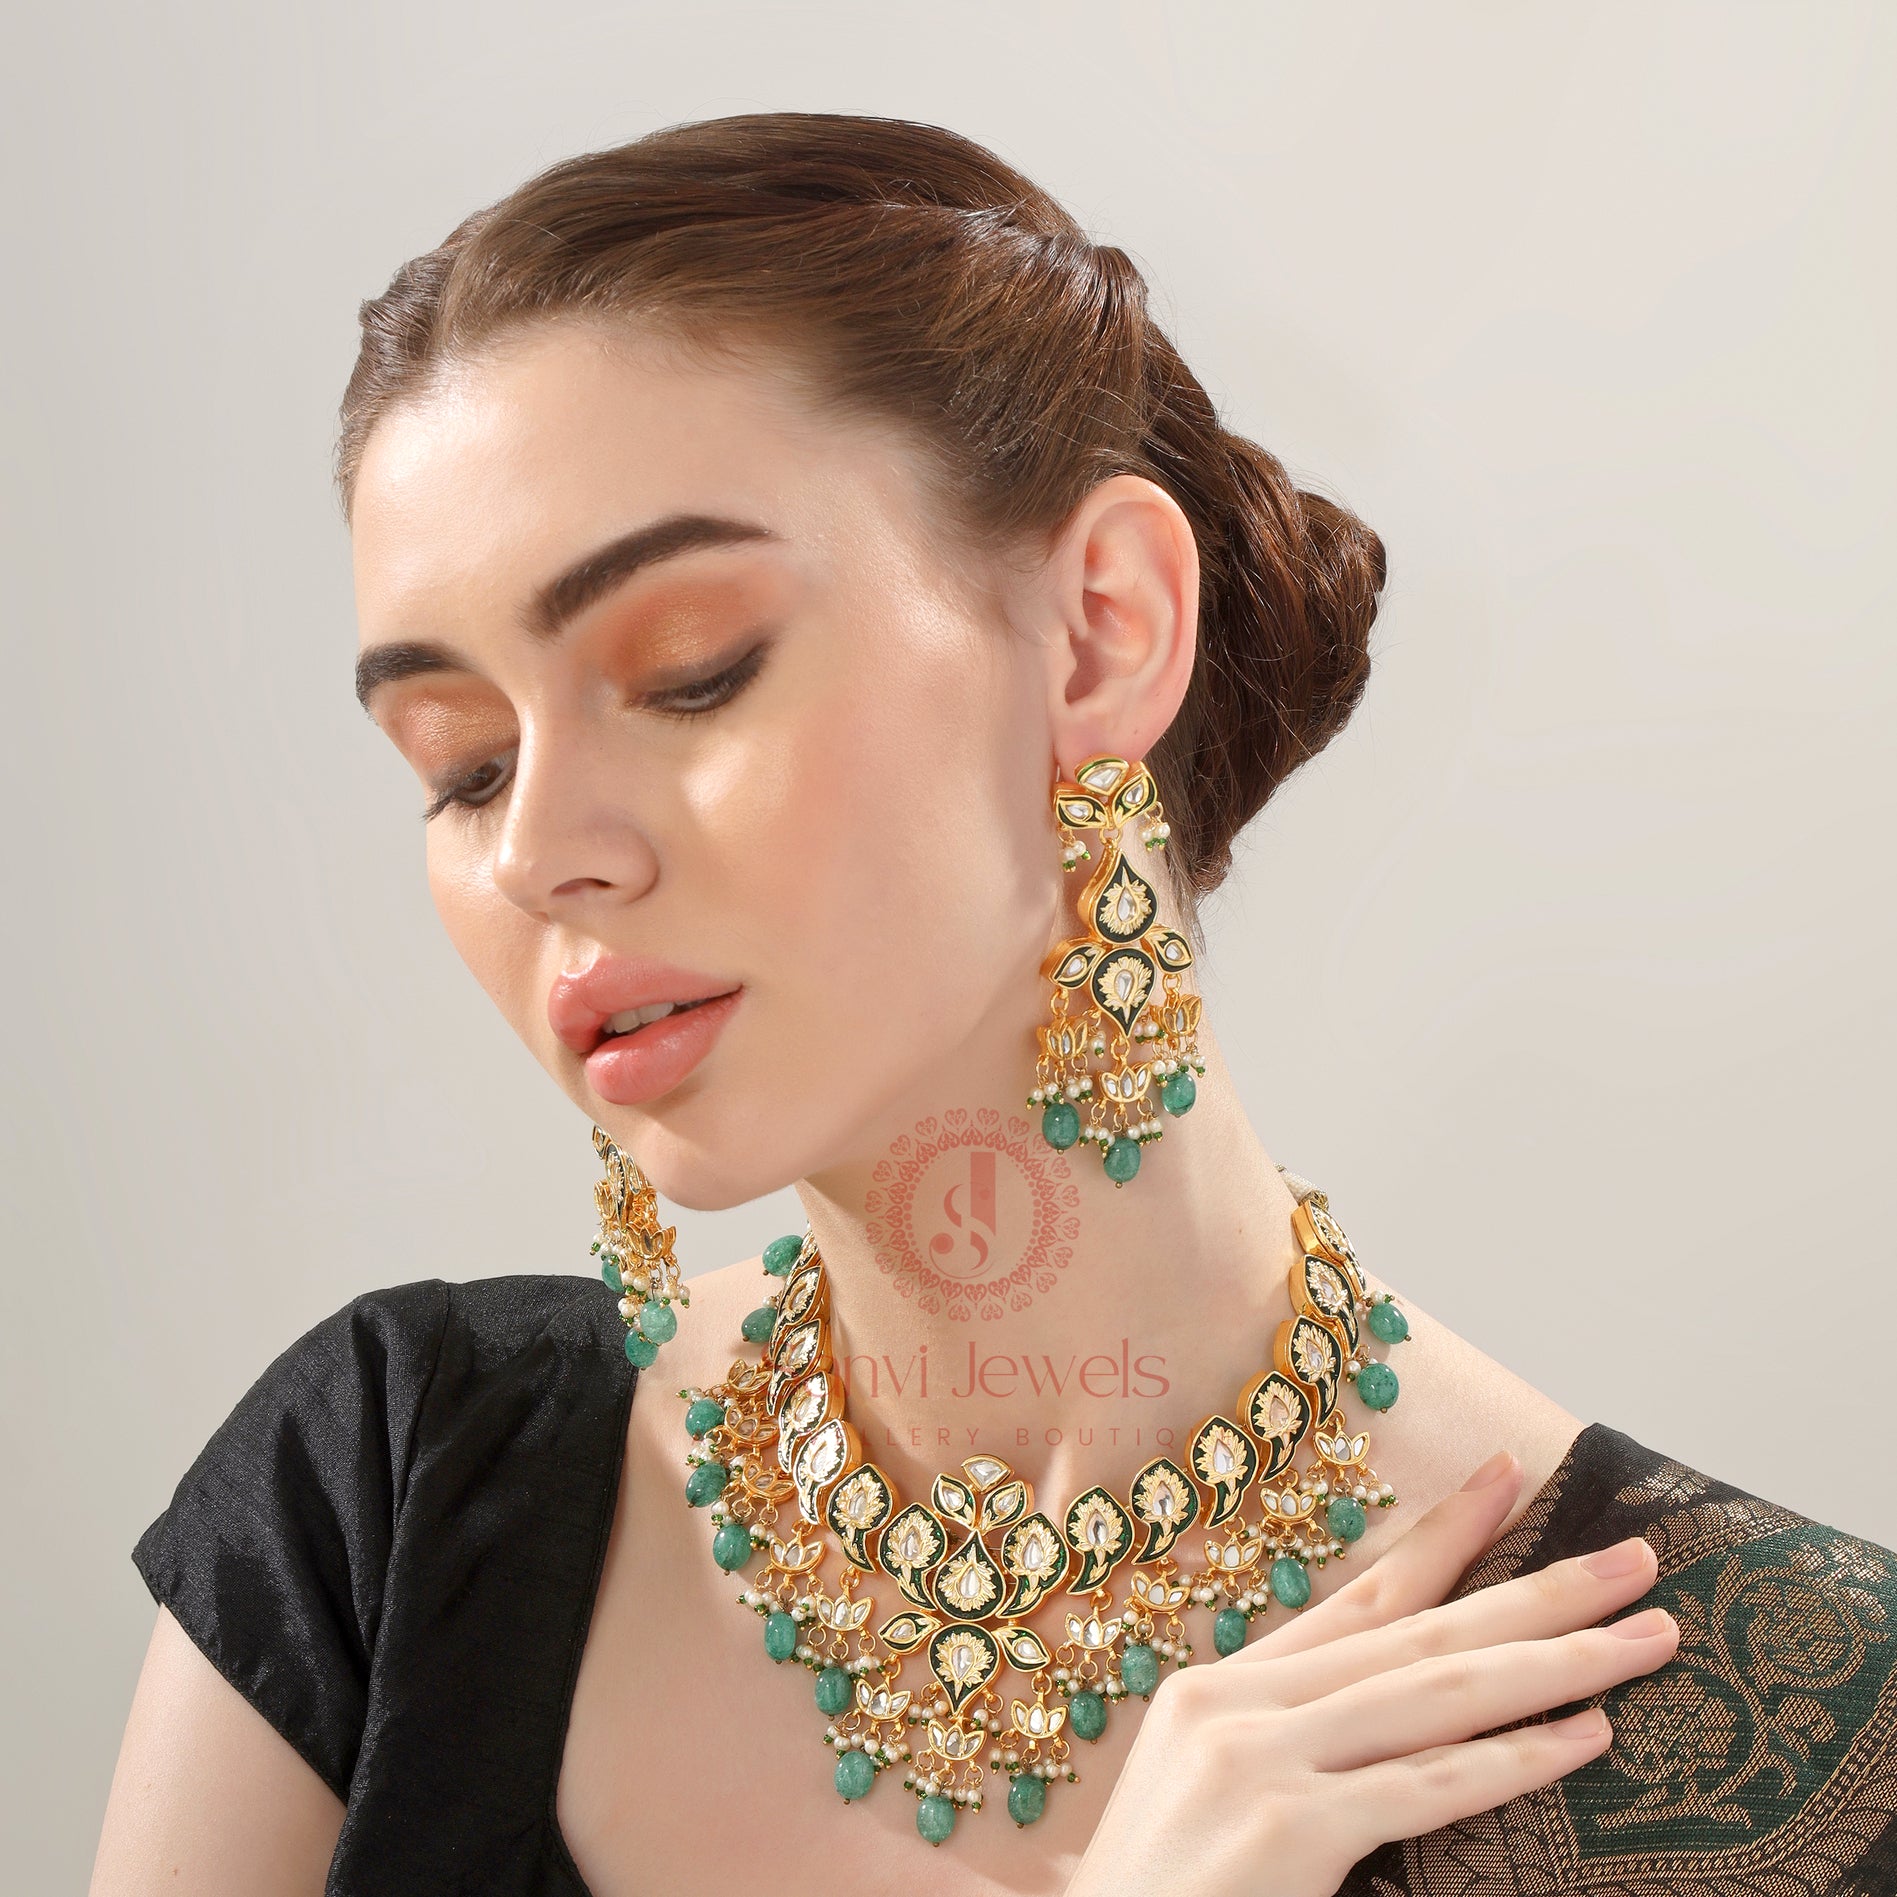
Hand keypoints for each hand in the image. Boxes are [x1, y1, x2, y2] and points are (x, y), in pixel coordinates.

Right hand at [1062, 1450, 1676, 1896]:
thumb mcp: (1208, 1795)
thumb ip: (1287, 1744)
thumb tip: (1384, 1714)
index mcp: (1220, 1687)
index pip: (1360, 1597)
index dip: (1444, 1536)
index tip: (1509, 1476)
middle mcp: (1238, 1703)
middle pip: (1418, 1633)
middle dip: (1539, 1591)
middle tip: (1636, 1559)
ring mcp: (1260, 1762)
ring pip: (1437, 1695)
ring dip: (1556, 1662)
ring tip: (1645, 1637)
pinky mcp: (1288, 1832)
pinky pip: (1424, 1786)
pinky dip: (1513, 1759)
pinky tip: (1585, 1735)